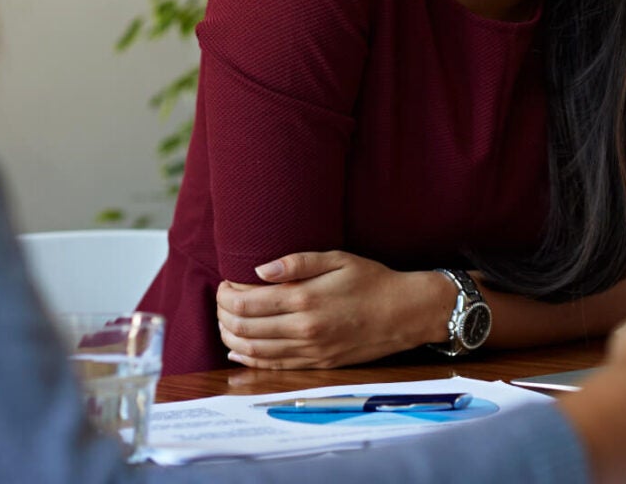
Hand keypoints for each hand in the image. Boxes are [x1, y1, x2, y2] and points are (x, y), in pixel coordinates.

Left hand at [216, 250, 451, 368]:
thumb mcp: (337, 259)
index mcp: (305, 300)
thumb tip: (259, 269)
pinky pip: (273, 366)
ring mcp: (309, 351)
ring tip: (225, 321)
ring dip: (231, 337)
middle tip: (221, 299)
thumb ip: (297, 263)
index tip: (223, 282)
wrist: (404, 313)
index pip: (248, 302)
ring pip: (254, 351)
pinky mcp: (316, 365)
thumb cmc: (372, 280)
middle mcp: (303, 330)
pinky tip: (239, 350)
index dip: (227, 294)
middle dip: (224, 314)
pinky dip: (249, 359)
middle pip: (244, 328)